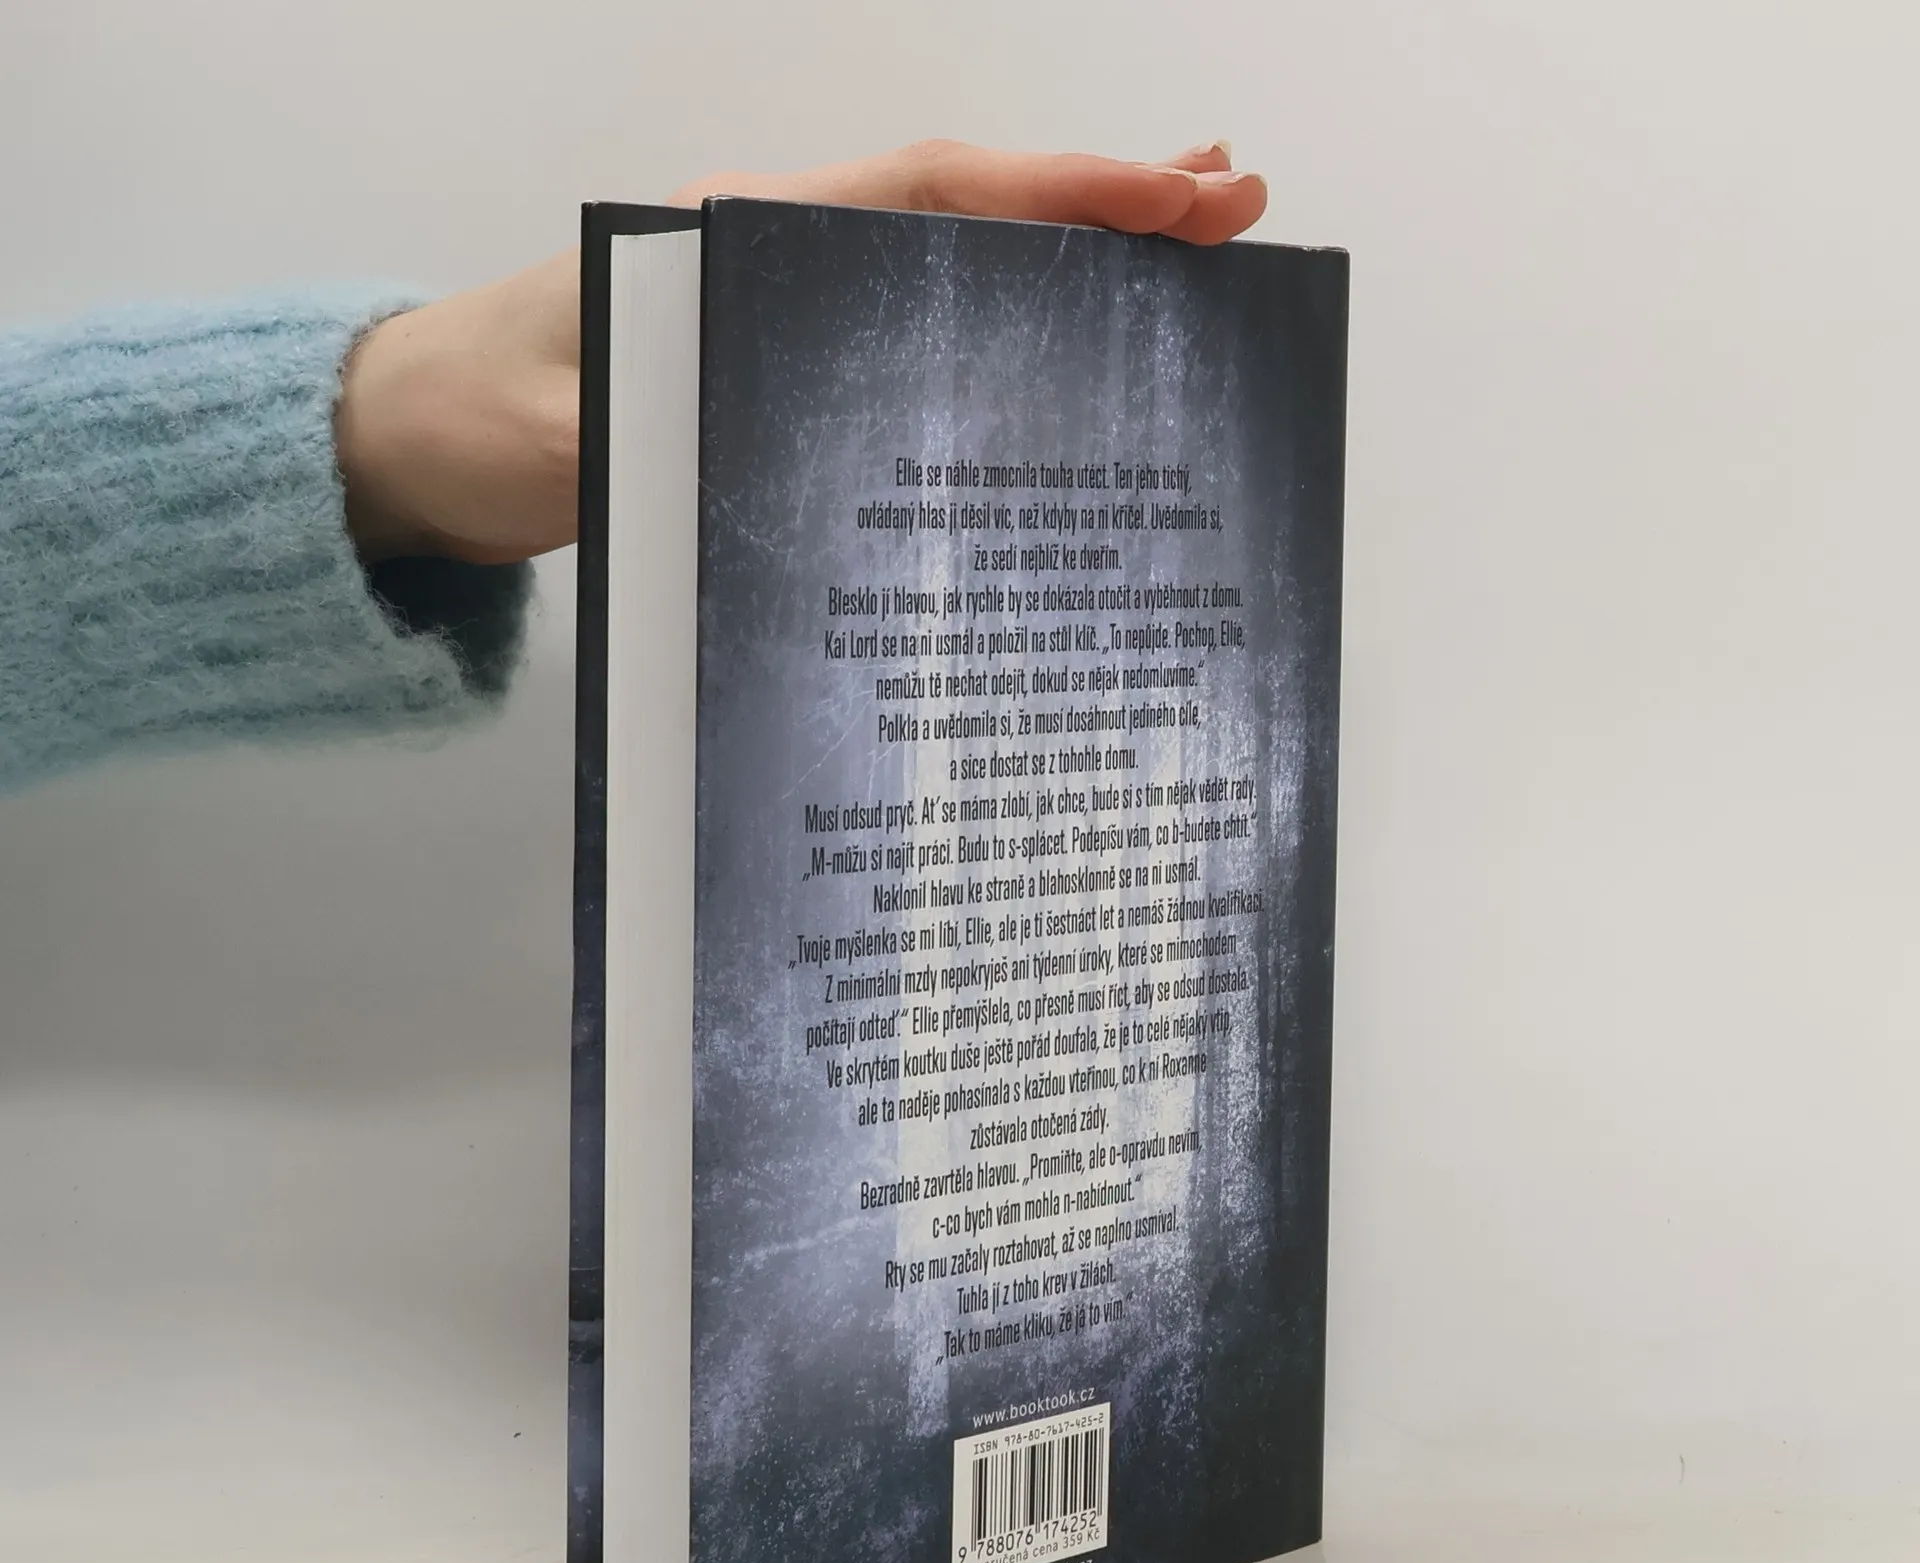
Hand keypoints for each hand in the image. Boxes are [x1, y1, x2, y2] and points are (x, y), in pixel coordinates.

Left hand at [336, 141, 1265, 564]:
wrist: (408, 441)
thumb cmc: (470, 419)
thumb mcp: (552, 437)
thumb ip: (642, 438)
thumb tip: (755, 450)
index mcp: (737, 239)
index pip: (929, 194)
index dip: (1056, 194)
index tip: (1172, 194)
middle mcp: (776, 257)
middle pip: (969, 217)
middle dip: (1104, 209)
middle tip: (1235, 211)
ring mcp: (783, 312)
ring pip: (952, 271)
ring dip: (1069, 267)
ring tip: (1192, 265)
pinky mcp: (779, 371)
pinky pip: (912, 336)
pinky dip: (999, 331)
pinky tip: (1064, 358)